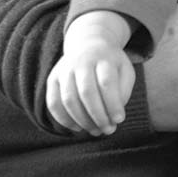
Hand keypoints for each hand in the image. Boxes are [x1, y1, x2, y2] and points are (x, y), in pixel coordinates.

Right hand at [47, 12, 134, 135]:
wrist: (88, 45)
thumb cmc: (110, 64)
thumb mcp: (125, 71)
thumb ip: (123, 91)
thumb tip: (114, 116)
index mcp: (103, 58)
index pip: (107, 82)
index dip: (113, 104)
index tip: (119, 120)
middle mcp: (81, 62)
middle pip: (86, 92)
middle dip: (98, 115)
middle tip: (108, 130)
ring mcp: (64, 70)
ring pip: (68, 99)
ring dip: (82, 120)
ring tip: (96, 131)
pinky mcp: (52, 79)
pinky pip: (53, 103)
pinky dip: (64, 119)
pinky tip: (78, 128)